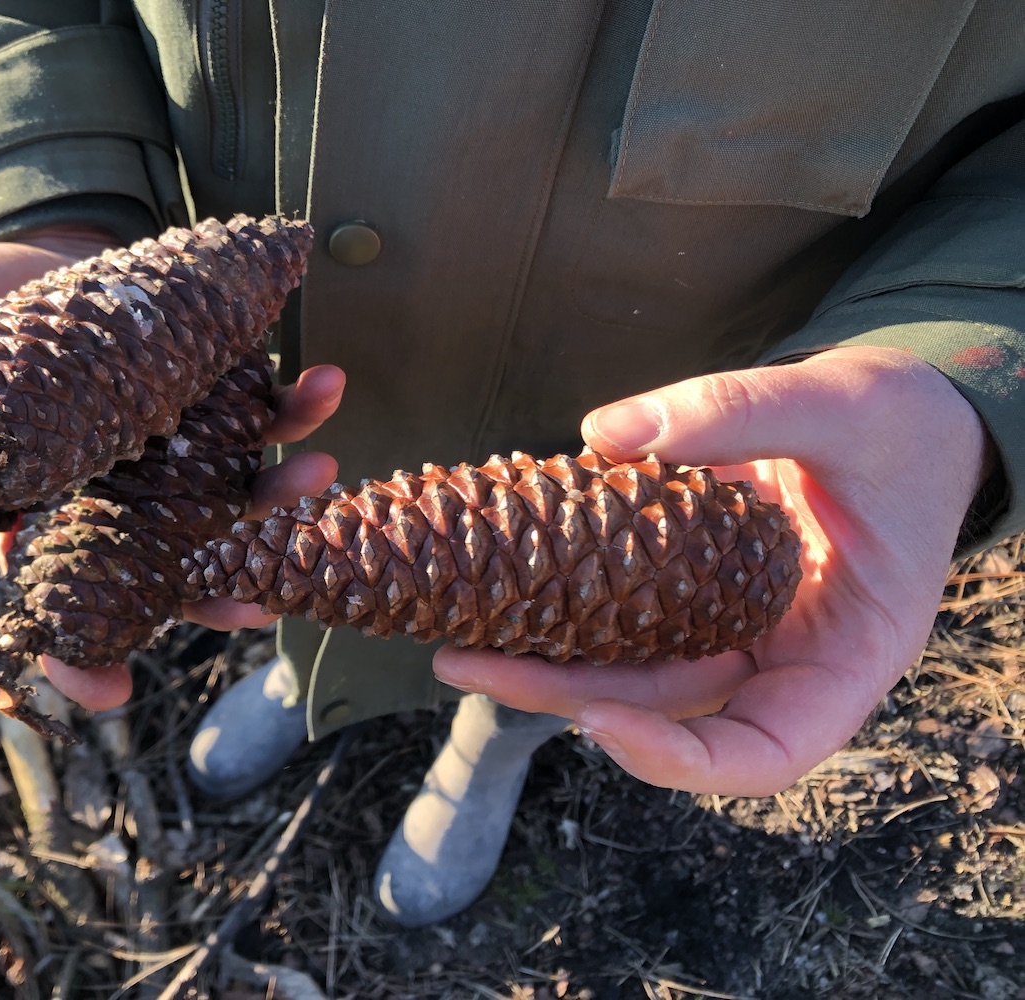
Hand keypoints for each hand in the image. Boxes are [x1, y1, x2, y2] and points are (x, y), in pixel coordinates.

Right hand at [0, 227, 346, 711]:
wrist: (45, 247)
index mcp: (34, 503)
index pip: (49, 592)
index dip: (73, 652)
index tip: (110, 692)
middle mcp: (112, 492)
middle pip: (160, 561)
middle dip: (209, 590)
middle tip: (252, 603)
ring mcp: (169, 448)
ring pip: (224, 496)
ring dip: (273, 493)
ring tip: (316, 472)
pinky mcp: (210, 393)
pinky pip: (258, 413)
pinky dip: (292, 405)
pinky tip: (320, 383)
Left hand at [432, 345, 991, 795]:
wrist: (900, 420)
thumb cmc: (901, 426)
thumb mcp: (846, 404)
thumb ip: (741, 411)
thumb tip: (608, 432)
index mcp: (847, 655)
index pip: (765, 750)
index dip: (678, 757)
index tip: (596, 720)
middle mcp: (779, 660)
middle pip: (664, 710)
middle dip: (560, 696)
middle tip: (464, 665)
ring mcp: (729, 628)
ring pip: (629, 666)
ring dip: (542, 655)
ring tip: (456, 634)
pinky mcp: (688, 588)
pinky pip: (622, 609)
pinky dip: (565, 597)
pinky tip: (500, 574)